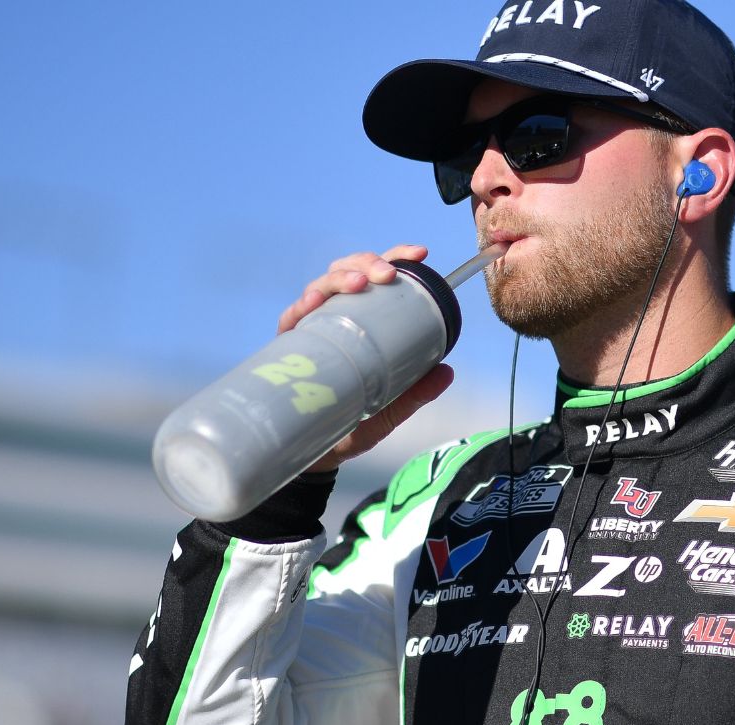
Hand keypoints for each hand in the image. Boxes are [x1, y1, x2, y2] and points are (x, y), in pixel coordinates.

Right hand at [282, 245, 455, 473]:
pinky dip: (303, 306)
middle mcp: (334, 320)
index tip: (420, 254)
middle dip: (368, 263)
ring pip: (321, 286)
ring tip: (359, 284)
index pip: (376, 279)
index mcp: (360, 323)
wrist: (315, 460)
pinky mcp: (287, 349)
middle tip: (388, 274)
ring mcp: (310, 332)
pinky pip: (292, 319)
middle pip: (348, 272)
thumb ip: (415, 393)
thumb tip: (447, 371)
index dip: (395, 258)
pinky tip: (314, 303)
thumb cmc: (351, 427)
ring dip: (340, 278)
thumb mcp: (389, 411)